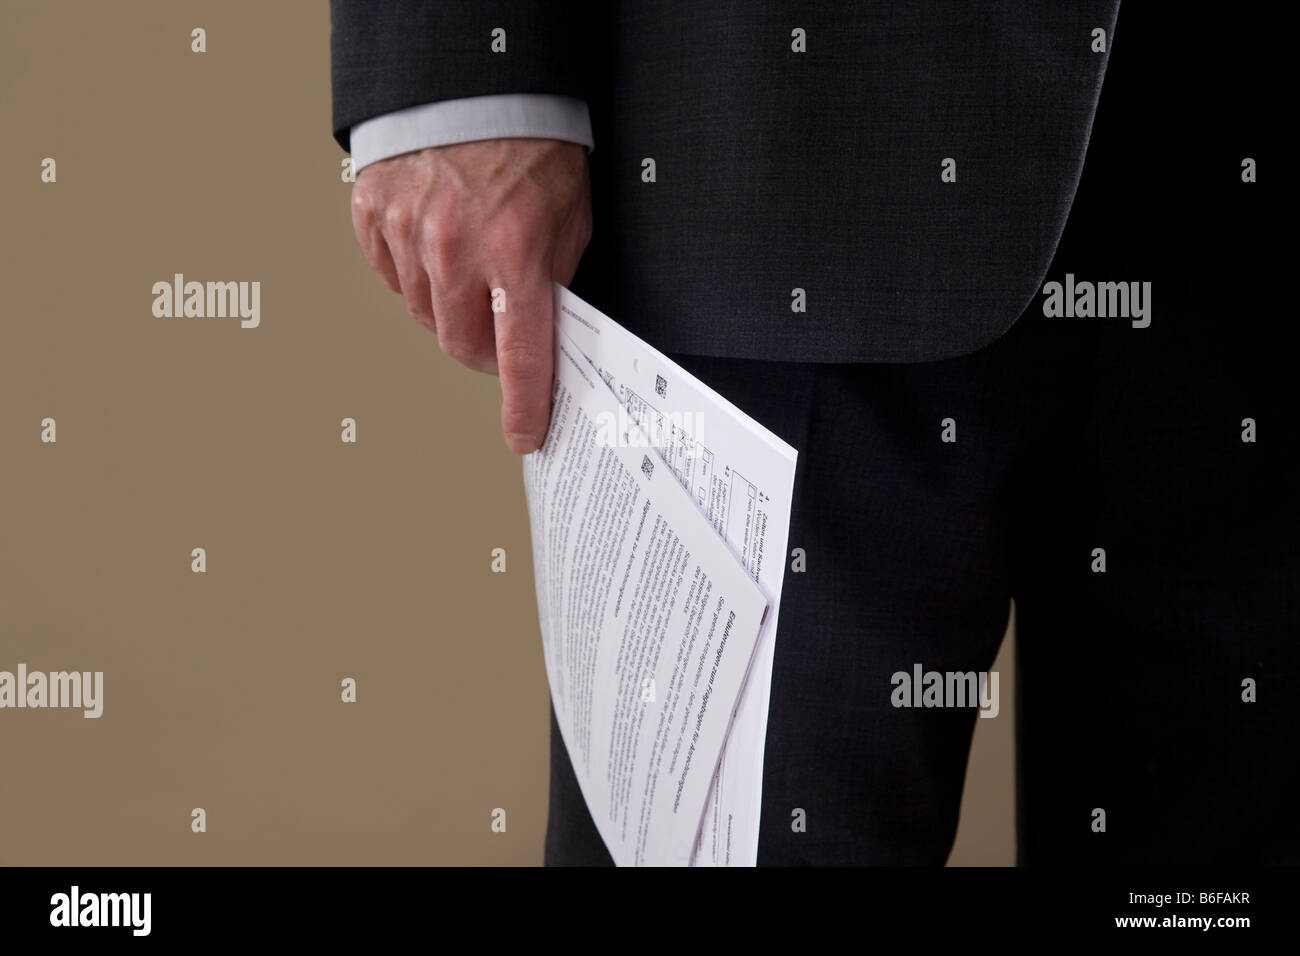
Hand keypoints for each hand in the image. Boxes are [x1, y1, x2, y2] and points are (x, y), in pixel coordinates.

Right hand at [349, 139, 592, 452]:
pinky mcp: (372, 216)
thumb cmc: (530, 145)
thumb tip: (545, 334)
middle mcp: (455, 248)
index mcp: (514, 250)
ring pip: (425, 316)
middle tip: (501, 331)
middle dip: (485, 352)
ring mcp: (406, 232)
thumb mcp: (569, 216)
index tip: (526, 434)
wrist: (476, 82)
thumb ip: (554, 279)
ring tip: (471, 271)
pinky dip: (415, 277)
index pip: (519, 353)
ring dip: (450, 311)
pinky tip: (436, 248)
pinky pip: (392, 278)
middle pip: (462, 346)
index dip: (524, 403)